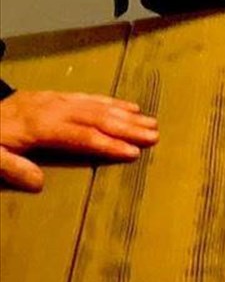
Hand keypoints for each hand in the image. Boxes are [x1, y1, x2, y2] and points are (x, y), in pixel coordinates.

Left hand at [0, 90, 158, 192]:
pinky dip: (113, 102)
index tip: (133, 152)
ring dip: (127, 115)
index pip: (83, 137)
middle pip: (99, 119)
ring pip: (100, 106)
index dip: (109, 145)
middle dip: (129, 128)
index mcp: (44, 127)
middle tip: (155, 135)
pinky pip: (92, 97)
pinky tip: (128, 107)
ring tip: (151, 122)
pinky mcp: (60, 97)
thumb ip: (14, 169)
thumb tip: (40, 184)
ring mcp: (61, 101)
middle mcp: (58, 110)